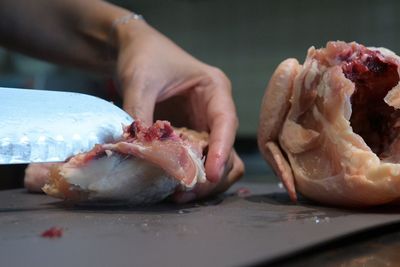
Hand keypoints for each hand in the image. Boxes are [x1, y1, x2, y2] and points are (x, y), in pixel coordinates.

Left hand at [116, 21, 243, 201]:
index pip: (226, 123)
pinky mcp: (191, 138)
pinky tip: (170, 185)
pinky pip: (197, 162)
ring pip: (219, 163)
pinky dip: (188, 177)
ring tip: (177, 194)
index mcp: (214, 90)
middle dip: (212, 175)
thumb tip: (135, 150)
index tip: (211, 175)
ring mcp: (204, 127)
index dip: (222, 150)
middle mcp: (215, 111)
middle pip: (229, 151)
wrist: (133, 51)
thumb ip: (139, 114)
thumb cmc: (144, 57)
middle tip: (186, 192)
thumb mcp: (141, 81)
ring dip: (203, 182)